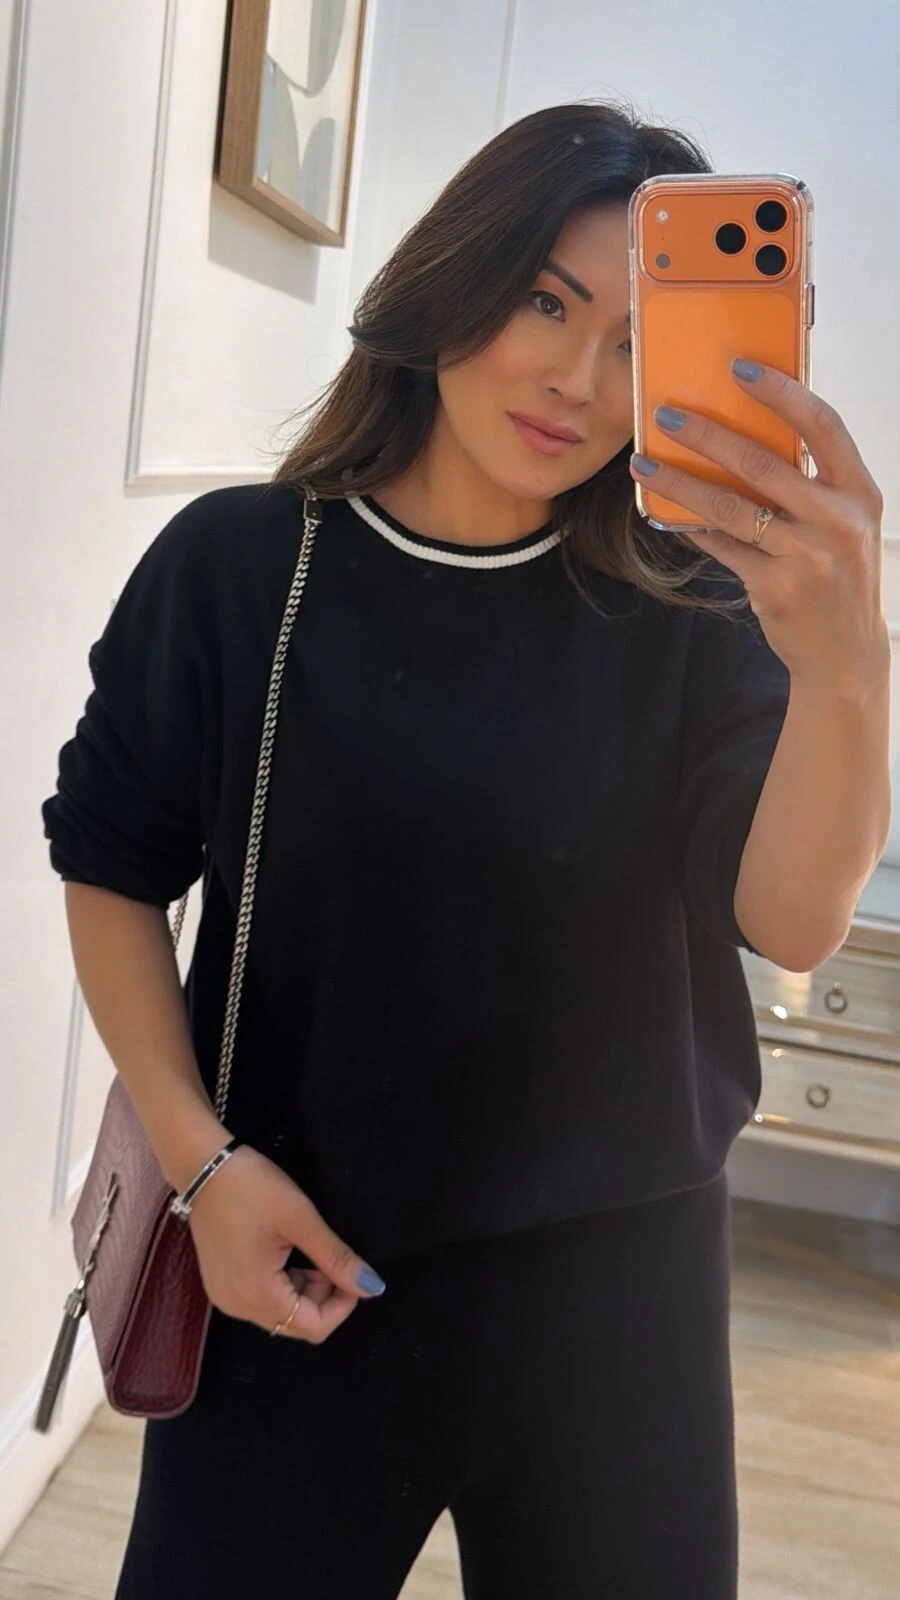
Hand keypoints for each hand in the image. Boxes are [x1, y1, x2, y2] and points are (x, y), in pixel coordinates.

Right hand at [187, 1144, 385, 1341]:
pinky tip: (285, 1252)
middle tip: (330, 1257)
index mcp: (257, 1295)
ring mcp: (225, 1297)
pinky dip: (282, 1284)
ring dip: (304, 1290)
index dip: (342, 1306)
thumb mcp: (300, 1219)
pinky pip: (261, 1299)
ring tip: (307, 1249)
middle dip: (323, 1297)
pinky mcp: (221, 1284)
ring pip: (280, 1312)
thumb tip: (372, 1288)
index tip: (352, 1273)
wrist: (202, 1165)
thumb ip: (336, 1258)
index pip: (314, 1328)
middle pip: (296, 1324)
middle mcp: (237, 1306)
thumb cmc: (251, 1187)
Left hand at [630, 359, 890, 698]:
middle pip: (763, 462)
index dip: (781, 391)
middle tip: (667, 415)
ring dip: (680, 482)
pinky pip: (722, 546)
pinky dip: (694, 528)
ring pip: (730, 507)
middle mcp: (838, 519)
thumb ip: (810, 483)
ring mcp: (806, 556)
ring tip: (644, 463)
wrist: (844, 651)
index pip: (823, 424)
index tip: (740, 367)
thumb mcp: (843, 522)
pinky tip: (666, 513)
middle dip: (707, 434)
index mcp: (858, 490)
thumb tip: (741, 436)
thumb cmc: (837, 573)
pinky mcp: (775, 587)